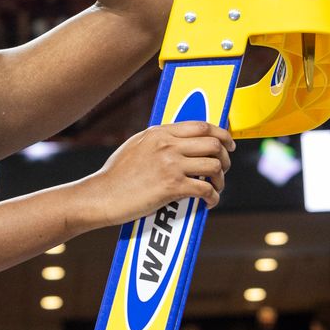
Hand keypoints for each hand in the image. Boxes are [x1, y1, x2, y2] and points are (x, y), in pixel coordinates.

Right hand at [83, 121, 232, 228]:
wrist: (101, 195)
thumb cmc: (115, 175)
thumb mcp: (136, 145)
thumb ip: (158, 140)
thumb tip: (178, 140)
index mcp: (159, 132)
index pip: (202, 126)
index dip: (222, 134)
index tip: (228, 144)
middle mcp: (167, 145)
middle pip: (214, 144)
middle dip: (225, 157)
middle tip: (223, 168)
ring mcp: (170, 165)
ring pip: (214, 166)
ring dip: (221, 179)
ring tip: (215, 187)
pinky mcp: (171, 187)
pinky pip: (206, 189)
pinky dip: (213, 197)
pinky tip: (208, 202)